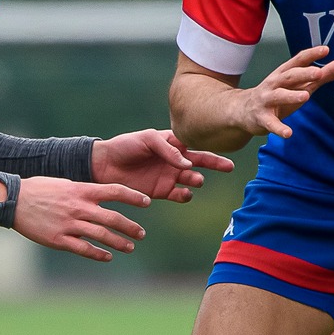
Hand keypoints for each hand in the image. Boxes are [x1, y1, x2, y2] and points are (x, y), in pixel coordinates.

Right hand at [10, 175, 151, 261]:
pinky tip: (107, 256)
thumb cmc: (38, 189)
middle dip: (130, 227)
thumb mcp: (64, 184)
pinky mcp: (59, 239)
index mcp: (81, 190)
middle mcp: (78, 207)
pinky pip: (84, 249)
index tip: (147, 202)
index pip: (115, 191)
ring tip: (130, 247)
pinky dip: (98, 253)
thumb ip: (83, 191)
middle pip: (112, 218)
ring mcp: (69, 224)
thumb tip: (100, 196)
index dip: (133, 197)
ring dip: (119, 243)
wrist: (13, 200)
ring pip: (101, 235)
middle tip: (141, 233)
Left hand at [93, 128, 234, 202]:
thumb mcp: (147, 139)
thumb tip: (188, 163)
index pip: (195, 144)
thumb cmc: (125, 146)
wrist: (104, 165)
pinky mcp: (161, 191)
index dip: (210, 145)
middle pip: (200, 161)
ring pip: (192, 178)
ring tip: (195, 179)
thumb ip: (168, 149)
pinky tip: (185, 192)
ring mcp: (169, 175)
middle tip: (229, 167)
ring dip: (196, 179)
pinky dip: (185, 195)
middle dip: (216, 163)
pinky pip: (180, 195)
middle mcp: (174, 159)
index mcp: (172, 142)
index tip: (223, 147)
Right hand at [231, 46, 333, 138]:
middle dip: (303, 73)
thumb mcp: (299, 84)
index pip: (297, 60)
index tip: (326, 50)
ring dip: (291, 95)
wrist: (242, 111)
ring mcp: (267, 101)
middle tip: (319, 73)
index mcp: (284, 74)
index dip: (311, 55)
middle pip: (289, 76)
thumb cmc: (276, 95)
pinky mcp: (262, 118)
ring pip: (278, 96)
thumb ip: (324, 74)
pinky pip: (271, 123)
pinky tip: (289, 133)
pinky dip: (279, 128)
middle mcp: (274, 84)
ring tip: (305, 96)